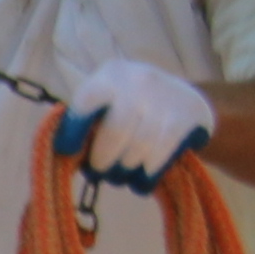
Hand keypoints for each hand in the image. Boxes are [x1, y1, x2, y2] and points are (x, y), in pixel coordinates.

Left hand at [51, 58, 213, 191]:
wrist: (185, 98)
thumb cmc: (130, 106)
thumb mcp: (108, 100)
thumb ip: (88, 121)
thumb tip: (69, 155)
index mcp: (111, 74)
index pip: (88, 100)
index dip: (75, 128)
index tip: (68, 150)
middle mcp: (138, 81)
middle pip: (115, 132)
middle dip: (103, 160)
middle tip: (100, 170)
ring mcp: (165, 99)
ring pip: (138, 149)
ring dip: (126, 170)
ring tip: (123, 172)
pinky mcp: (186, 118)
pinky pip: (159, 157)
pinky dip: (146, 176)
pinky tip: (142, 179)